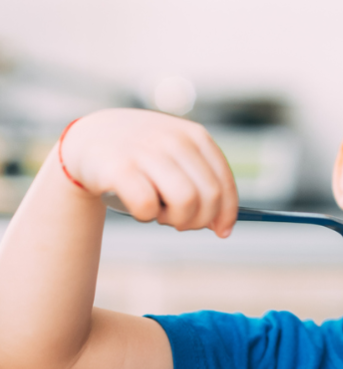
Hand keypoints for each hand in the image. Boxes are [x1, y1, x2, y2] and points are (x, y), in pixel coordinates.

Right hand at [60, 108, 237, 236]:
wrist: (89, 138)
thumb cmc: (141, 156)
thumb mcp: (176, 156)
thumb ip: (201, 182)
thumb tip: (222, 224)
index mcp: (195, 136)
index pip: (224, 182)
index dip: (227, 213)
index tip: (222, 232)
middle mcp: (174, 140)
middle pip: (210, 196)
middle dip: (200, 220)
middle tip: (182, 223)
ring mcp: (147, 151)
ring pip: (186, 201)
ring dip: (176, 219)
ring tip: (161, 215)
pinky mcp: (119, 167)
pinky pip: (148, 206)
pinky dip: (146, 217)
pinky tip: (140, 209)